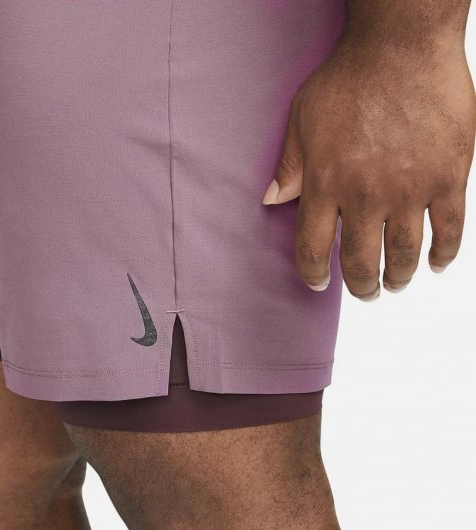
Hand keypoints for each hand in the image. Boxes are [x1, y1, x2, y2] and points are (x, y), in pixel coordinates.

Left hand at [263, 40, 475, 299]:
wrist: (402, 45)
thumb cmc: (347, 79)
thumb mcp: (302, 120)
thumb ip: (289, 166)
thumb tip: (270, 200)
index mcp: (326, 185)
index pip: (314, 249)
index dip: (313, 274)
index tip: (317, 283)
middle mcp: (366, 195)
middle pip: (360, 262)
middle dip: (359, 286)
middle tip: (362, 291)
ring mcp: (410, 188)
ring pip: (404, 254)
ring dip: (398, 277)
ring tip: (393, 283)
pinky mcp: (449, 176)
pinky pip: (450, 229)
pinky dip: (444, 254)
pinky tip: (436, 264)